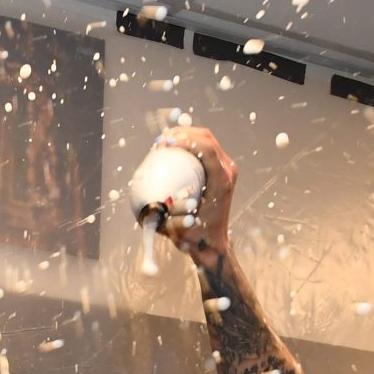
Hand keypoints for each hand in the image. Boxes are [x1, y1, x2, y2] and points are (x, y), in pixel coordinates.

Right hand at [156, 124, 237, 264]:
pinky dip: (188, 144)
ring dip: (185, 135)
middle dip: (182, 132)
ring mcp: (226, 168)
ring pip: (206, 139)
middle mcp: (227, 170)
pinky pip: (204, 148)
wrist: (212, 242)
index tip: (164, 144)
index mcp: (221, 180)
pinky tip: (171, 149)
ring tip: (164, 140)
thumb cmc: (194, 236)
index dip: (184, 140)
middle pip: (206, 137)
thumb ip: (162, 218)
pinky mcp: (221, 169)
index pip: (206, 148)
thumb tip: (145, 206)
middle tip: (161, 140)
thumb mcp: (175, 228)